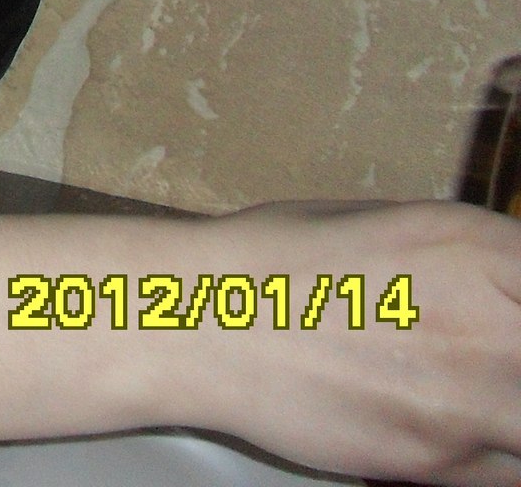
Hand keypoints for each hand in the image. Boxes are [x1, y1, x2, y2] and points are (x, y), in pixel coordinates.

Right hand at [169, 201, 520, 485]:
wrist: (199, 320)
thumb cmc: (278, 260)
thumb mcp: (390, 226)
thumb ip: (473, 265)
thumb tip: (512, 297)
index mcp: (476, 243)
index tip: (512, 324)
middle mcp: (489, 318)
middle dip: (516, 364)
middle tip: (492, 365)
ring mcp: (469, 395)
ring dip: (516, 416)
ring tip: (484, 403)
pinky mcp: (440, 459)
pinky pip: (513, 473)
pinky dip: (501, 459)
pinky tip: (461, 431)